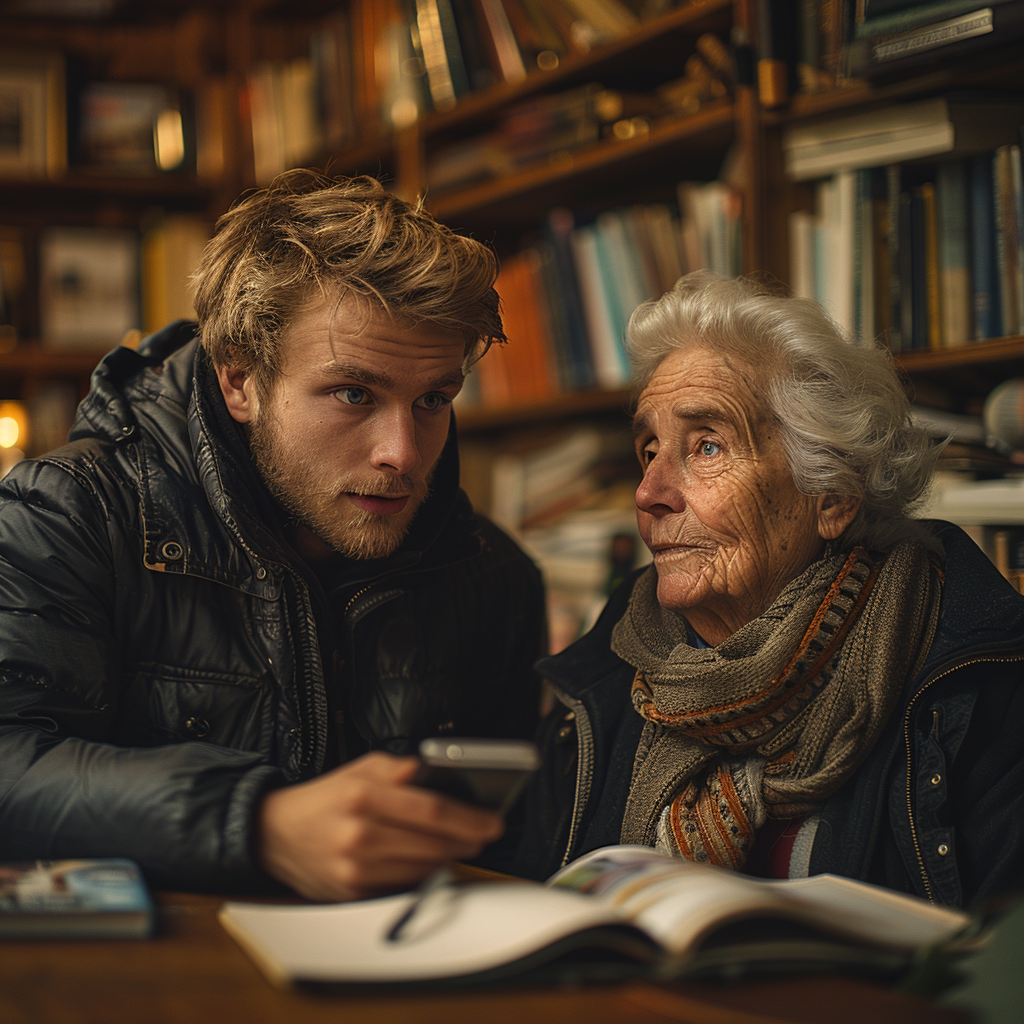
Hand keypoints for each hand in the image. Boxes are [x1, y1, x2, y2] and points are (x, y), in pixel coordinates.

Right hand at [255, 751, 504, 900]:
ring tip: (461, 843)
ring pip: (422, 867)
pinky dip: (423, 873)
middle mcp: (359, 835)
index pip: (431, 811)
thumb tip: (436, 771)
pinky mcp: (352, 893)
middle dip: (468, 839)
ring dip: (449, 857)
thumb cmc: (324, 798)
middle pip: (433, 843)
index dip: (469, 818)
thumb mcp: (359, 768)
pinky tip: (430, 859)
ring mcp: (355, 869)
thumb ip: (399, 768)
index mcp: (363, 797)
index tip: (493, 821)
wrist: (274, 834)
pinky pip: (403, 885)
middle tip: (485, 833)